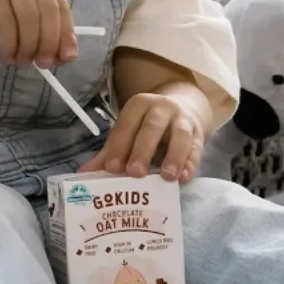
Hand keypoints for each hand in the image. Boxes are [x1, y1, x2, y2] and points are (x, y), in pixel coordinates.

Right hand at [0, 0, 77, 66]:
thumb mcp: (21, 11)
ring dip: (28, 47)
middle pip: (48, 13)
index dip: (66, 35)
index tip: (66, 59)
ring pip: (29, 19)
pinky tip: (6, 56)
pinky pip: (8, 23)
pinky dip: (10, 45)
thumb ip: (42, 28)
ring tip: (22, 62)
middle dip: (48, 43)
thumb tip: (63, 56)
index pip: (61, 7)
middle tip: (43, 65)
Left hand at [80, 90, 207, 182]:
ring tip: (167, 177)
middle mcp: (162, 108)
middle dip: (143, 150)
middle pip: (152, 128)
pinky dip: (191, 163)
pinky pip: (196, 149)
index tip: (112, 168)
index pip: (126, 126)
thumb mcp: (130, 132)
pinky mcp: (199, 134)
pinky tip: (184, 177)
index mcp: (139, 106)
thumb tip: (84, 175)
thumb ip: (110, 153)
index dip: (119, 146)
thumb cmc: (149, 126)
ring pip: (180, 136)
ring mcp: (183, 120)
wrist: (185, 107)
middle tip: (135, 173)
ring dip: (174, 156)